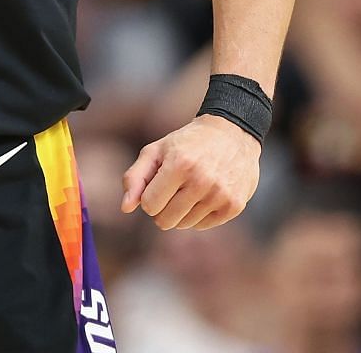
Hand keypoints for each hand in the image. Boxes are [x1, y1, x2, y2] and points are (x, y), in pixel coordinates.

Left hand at [121, 114, 260, 229]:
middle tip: (171, 189)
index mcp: (179, 164)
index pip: (149, 206)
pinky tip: (204, 194)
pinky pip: (203, 225)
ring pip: (184, 225)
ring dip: (180, 211)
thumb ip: (135, 178)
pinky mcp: (234, 206)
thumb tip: (125, 208)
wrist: (231, 134)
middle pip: (165, 221)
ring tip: (189, 189)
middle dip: (162, 208)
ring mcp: (220, 195)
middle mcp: (202, 181)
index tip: (157, 184)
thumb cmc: (185, 144)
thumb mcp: (155, 151)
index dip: (148, 197)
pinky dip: (198, 214)